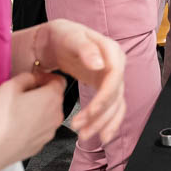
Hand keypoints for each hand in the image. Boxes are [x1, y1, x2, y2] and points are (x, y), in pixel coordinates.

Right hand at [0, 71, 65, 170]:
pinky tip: (16, 125)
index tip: (35, 79)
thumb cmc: (0, 118)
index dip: (46, 77)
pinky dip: (32, 125)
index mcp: (53, 98)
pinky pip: (40, 130)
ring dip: (37, 110)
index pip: (59, 80)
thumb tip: (33, 78)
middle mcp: (56, 116)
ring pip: (48, 115)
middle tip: (21, 95)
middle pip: (54, 98)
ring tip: (16, 111)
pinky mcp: (40, 145)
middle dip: (41, 94)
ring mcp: (49, 132)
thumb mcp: (11, 85)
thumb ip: (28, 77)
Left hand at [37, 19, 126, 142]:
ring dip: (103, 123)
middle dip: (100, 115)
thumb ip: (85, 48)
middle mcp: (116, 65)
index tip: (91, 110)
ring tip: (84, 135)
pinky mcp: (105, 88)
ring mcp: (112, 78)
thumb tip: (99, 63)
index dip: (105, 96)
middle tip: (80, 127)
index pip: (116, 76)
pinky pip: (112, 108)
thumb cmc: (62, 35)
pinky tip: (101, 135)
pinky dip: (108, 124)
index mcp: (111, 51)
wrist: (55, 41)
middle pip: (116, 95)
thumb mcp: (70, 36)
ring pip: (115, 106)